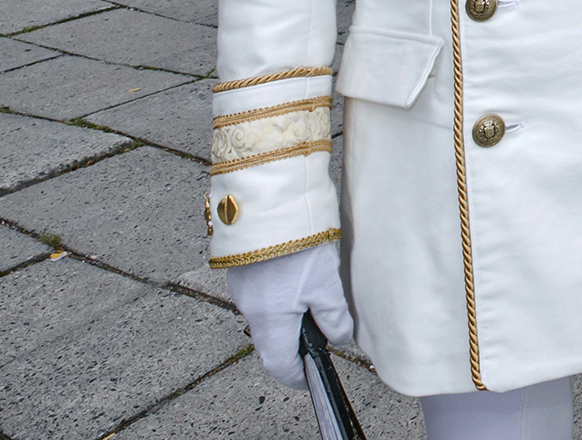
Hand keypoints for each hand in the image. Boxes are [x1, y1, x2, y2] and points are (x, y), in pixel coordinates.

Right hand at [219, 241, 351, 387]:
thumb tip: (339, 338)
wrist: (272, 203)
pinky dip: (279, 295)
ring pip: (266, 314)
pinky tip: (297, 276)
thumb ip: (335, 317)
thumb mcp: (327, 285)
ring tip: (314, 299)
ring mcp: (242, 287)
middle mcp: (248, 307)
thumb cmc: (300, 245)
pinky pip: (261, 292)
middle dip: (294, 343)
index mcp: (269, 320)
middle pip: (271, 339)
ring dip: (287, 315)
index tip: (310, 378)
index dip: (297, 376)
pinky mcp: (242, 267)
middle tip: (318, 337)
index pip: (279, 364)